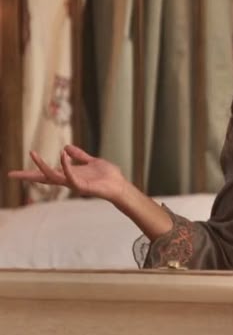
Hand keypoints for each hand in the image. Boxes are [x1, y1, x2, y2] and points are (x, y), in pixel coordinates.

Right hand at [8, 145, 127, 202]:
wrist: (120, 184)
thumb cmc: (107, 175)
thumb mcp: (91, 162)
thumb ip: (79, 156)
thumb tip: (66, 148)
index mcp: (69, 174)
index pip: (47, 173)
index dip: (32, 171)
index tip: (14, 172)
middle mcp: (69, 180)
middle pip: (44, 177)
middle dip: (28, 175)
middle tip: (11, 174)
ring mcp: (75, 184)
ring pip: (53, 177)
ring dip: (42, 166)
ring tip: (33, 154)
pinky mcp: (83, 186)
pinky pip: (71, 177)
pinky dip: (66, 166)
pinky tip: (62, 155)